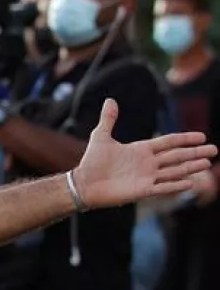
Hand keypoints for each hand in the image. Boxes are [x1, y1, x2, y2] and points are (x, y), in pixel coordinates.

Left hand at [72, 99, 217, 209]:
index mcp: (141, 149)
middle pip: (177, 156)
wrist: (84, 183)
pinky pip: (162, 187)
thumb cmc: (92, 162)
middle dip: (195, 153)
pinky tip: (190, 183)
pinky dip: (175, 185)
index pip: (169, 142)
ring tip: (207, 163)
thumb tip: (109, 99)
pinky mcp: (142, 190)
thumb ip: (108, 119)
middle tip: (215, 150)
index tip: (202, 136)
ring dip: (190, 167)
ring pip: (174, 171)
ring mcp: (146, 177)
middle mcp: (147, 163)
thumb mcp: (101, 137)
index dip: (185, 139)